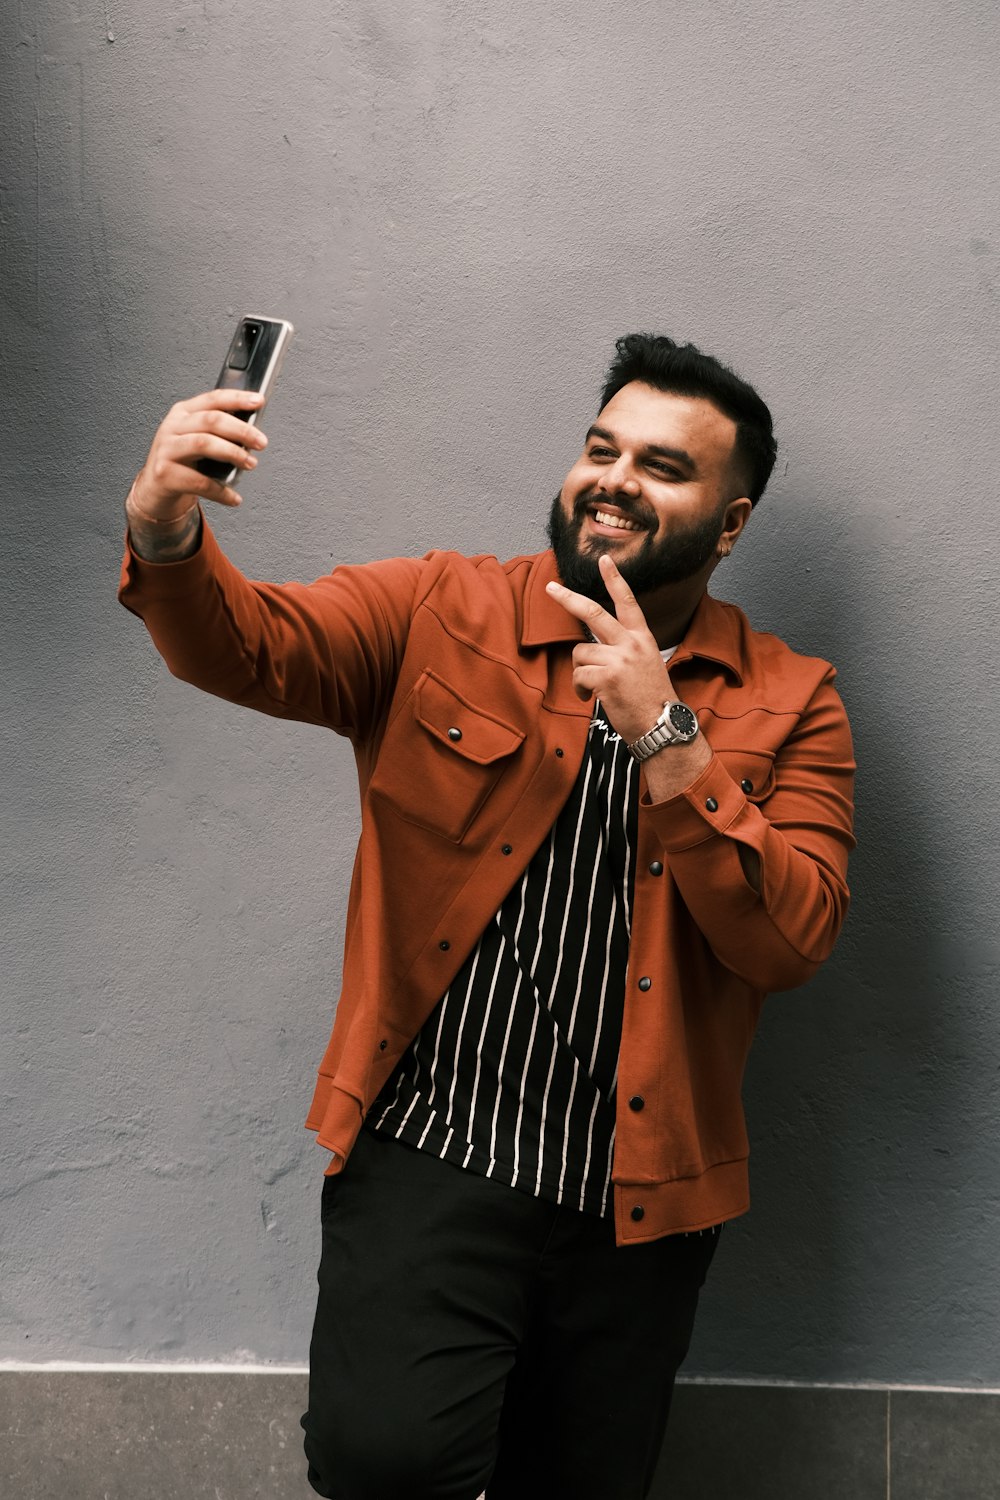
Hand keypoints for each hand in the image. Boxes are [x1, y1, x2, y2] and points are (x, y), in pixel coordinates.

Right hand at [129, 388, 267, 522]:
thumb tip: (253, 433)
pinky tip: (234, 497)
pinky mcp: (165, 473)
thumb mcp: (196, 438)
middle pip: (211, 420)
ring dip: (233, 453)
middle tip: (261, 442)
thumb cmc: (183, 461)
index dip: (237, 399)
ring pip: (204, 443)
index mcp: (183, 412)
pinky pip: (199, 482)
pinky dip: (221, 491)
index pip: (213, 399)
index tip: (258, 402)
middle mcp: (172, 427)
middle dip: (241, 430)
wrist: (155, 486)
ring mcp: (166, 449)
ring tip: (250, 463)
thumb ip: (219, 432)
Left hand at [545, 553, 674, 743]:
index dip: (615, 579)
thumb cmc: (652, 701)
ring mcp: (619, 659)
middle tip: (550, 587)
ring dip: (579, 673)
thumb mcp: (646, 666)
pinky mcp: (607, 678)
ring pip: (579, 654)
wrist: (662, 727)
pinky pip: (578, 676)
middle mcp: (631, 644)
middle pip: (593, 613)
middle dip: (567, 598)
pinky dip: (580, 690)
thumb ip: (623, 651)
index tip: (604, 560)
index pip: (627, 602)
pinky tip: (592, 698)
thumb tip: (591, 649)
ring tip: (594, 688)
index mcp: (642, 639)